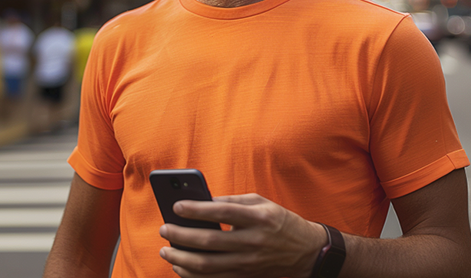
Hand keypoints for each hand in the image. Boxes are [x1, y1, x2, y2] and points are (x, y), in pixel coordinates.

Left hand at [158, 193, 326, 277]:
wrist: (306, 251)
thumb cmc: (278, 221)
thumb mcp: (261, 202)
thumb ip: (233, 201)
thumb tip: (202, 201)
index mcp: (258, 218)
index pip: (222, 212)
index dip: (197, 209)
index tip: (176, 206)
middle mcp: (253, 241)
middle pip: (210, 241)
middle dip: (181, 236)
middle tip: (164, 229)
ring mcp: (249, 263)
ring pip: (208, 265)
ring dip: (181, 259)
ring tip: (166, 251)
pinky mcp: (246, 276)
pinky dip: (193, 275)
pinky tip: (180, 267)